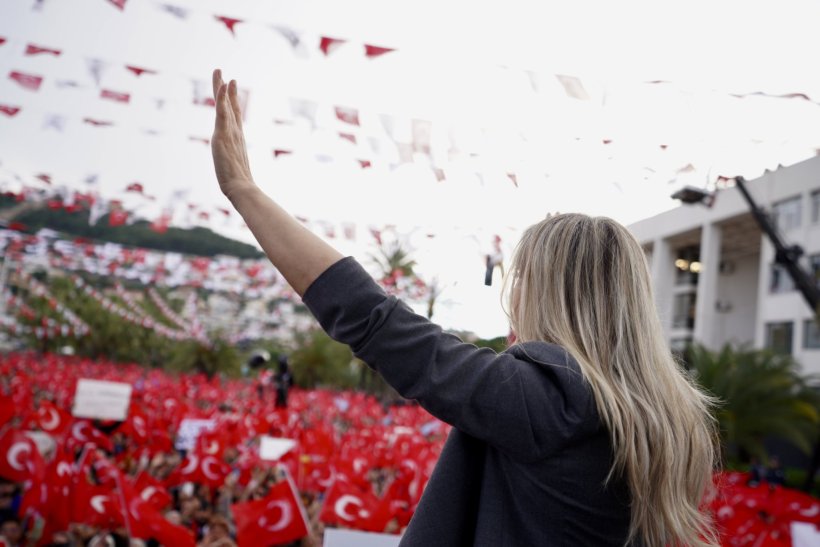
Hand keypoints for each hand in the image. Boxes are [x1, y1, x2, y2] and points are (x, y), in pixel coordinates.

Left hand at [211, 69, 254, 198]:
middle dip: (226, 89)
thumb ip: (236, 169)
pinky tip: (223, 85)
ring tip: (219, 72)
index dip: (232, 100)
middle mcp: (235, 132)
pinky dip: (223, 98)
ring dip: (222, 87)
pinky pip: (223, 112)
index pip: (234, 115)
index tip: (230, 87)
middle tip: (223, 73)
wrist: (242, 188)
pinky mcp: (223, 134)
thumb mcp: (236, 172)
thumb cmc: (241, 185)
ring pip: (225, 105)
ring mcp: (230, 132)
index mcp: (237, 139)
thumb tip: (241, 180)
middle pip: (230, 106)